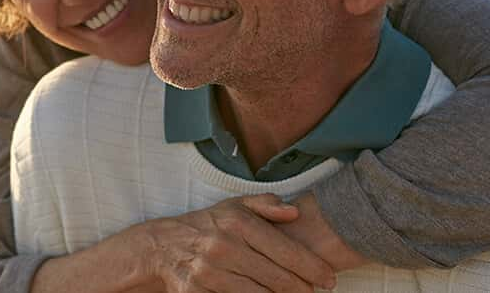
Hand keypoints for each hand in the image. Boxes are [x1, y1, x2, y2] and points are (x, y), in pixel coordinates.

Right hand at [146, 194, 337, 291]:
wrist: (160, 246)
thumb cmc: (206, 225)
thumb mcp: (233, 206)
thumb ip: (265, 205)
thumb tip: (294, 212)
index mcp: (237, 223)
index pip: (286, 251)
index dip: (313, 269)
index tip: (329, 280)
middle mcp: (224, 246)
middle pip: (278, 279)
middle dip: (302, 290)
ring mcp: (209, 272)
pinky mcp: (196, 292)